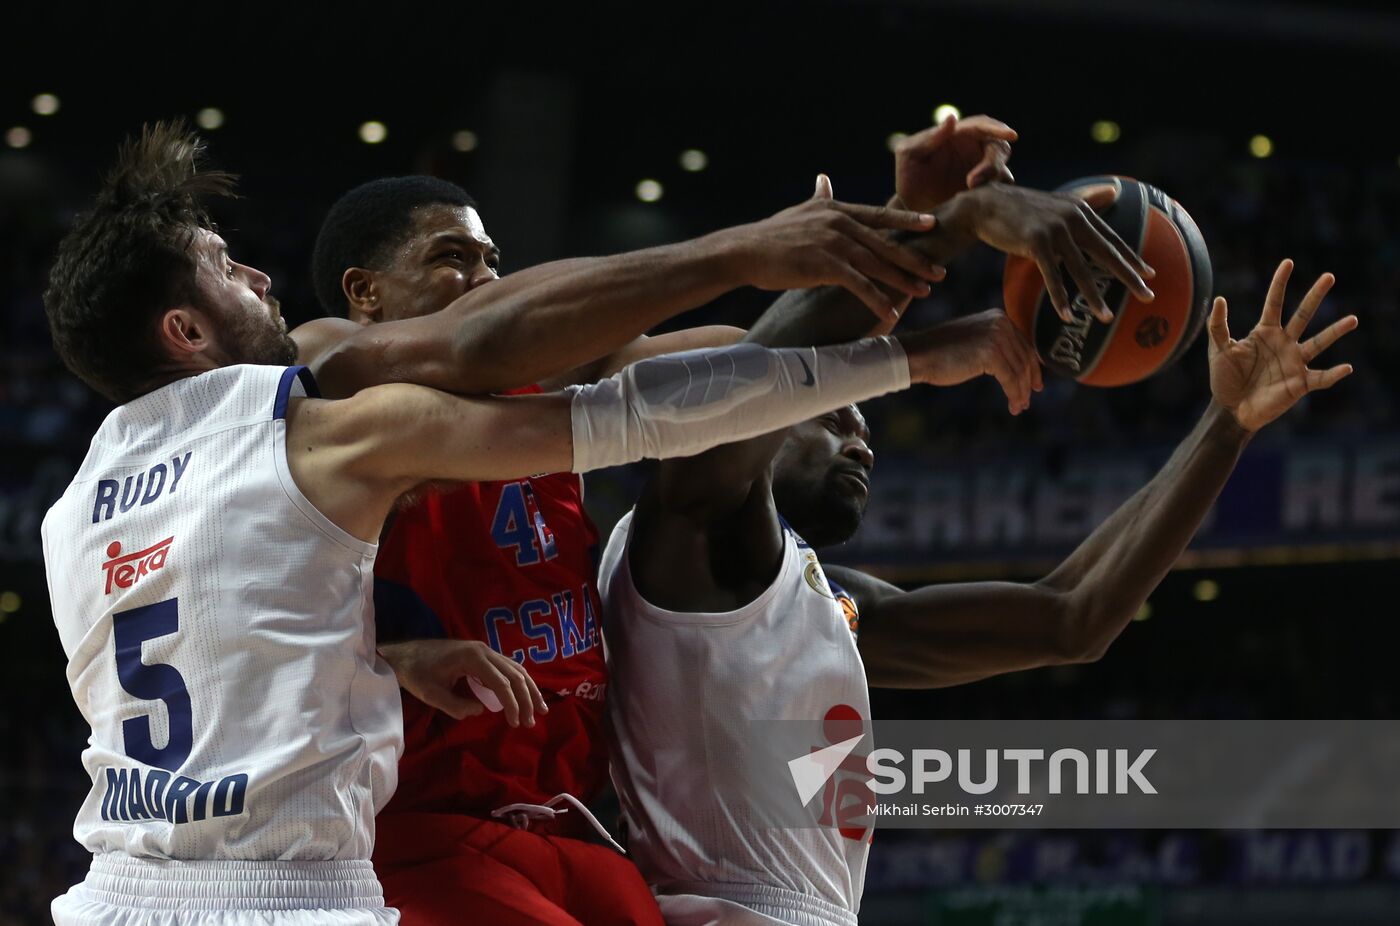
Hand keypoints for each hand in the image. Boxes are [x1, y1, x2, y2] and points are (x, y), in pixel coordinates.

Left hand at [378, 639, 548, 727]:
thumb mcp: (431, 694)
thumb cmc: (415, 673)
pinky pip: (507, 667)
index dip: (512, 704)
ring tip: (540, 709)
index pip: (502, 682)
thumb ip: (456, 705)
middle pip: (515, 674)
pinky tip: (525, 694)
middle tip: (532, 721)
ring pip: (515, 668)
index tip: (516, 723)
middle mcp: (484, 650)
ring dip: (528, 689)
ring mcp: (484, 650)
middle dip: (527, 698)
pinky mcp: (481, 654)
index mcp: (473, 657)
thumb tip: (481, 710)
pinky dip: (519, 682)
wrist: (404, 653)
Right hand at [723, 175, 946, 322]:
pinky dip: (877, 299)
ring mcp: (833, 243)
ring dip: (903, 280)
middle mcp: (838, 222)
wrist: (744, 251)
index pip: (879, 214)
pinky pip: (859, 284)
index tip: (931, 225)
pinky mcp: (824, 265)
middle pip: (885, 242)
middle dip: (914, 258)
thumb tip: (824, 178)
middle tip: (938, 271)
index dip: (907, 220)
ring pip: (877, 263)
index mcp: (835, 208)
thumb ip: (818, 196)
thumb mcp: (799, 210)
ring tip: (924, 292)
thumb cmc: (769, 236)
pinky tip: (891, 311)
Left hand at [895, 114, 1017, 211]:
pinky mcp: (985, 193)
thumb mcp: (909, 155)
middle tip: (972, 182)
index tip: (1012, 135)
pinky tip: (979, 204)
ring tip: (969, 194)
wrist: (910, 210)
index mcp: (958, 135)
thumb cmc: (907, 178)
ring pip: (1003, 170)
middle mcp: (974, 151)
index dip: (998, 129)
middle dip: (993, 162)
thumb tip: (953, 118)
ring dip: (994, 180)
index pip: (983, 125)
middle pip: (999, 148)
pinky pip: (1000, 191)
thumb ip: (928, 138)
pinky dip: (996, 195)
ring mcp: (982, 172)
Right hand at [900, 308, 1042, 414]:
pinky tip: (1013, 406)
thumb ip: (995, 345)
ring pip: (1019, 370)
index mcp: (998, 317)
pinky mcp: (991, 354)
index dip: (1031, 367)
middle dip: (1027, 381)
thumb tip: (1017, 365)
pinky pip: (1010, 379)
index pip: (1023, 344)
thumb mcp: (974, 341)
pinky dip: (1014, 394)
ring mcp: (996, 337)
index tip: (1034, 384)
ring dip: (1021, 392)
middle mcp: (1001, 323)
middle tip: (1026, 400)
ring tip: (1019, 407)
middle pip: (1024, 357)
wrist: (918, 354)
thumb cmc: (940, 352)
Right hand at [952, 183, 1156, 323]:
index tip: (1150, 274)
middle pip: (1106, 254)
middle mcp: (1073, 218)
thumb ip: (1086, 200)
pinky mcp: (1035, 243)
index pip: (1112, 238)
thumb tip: (1114, 191)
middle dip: (1129, 277)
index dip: (1131, 258)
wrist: (986, 205)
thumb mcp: (1058, 203)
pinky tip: (1068, 315)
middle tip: (1148, 296)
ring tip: (1106, 316)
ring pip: (1080, 270)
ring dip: (1093, 297)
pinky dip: (1060, 297)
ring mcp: (1055, 230)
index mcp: (1081, 211)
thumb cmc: (1021, 208)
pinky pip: (1052, 276)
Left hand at [1209, 260, 1356, 431]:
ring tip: (1352, 319)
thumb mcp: (1218, 350)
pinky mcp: (1300, 383)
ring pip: (1319, 343)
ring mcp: (1294, 362)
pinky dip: (1334, 374)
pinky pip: (1321, 378)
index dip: (1279, 283)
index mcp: (1265, 332)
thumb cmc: (1224, 379)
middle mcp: (1284, 342)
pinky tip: (1347, 367)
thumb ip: (1217, 326)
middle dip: (1315, 296)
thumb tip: (1221, 299)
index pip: (1274, 302)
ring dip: (1335, 332)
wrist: (1231, 409)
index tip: (1288, 263)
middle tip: (1329, 276)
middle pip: (1302, 315)